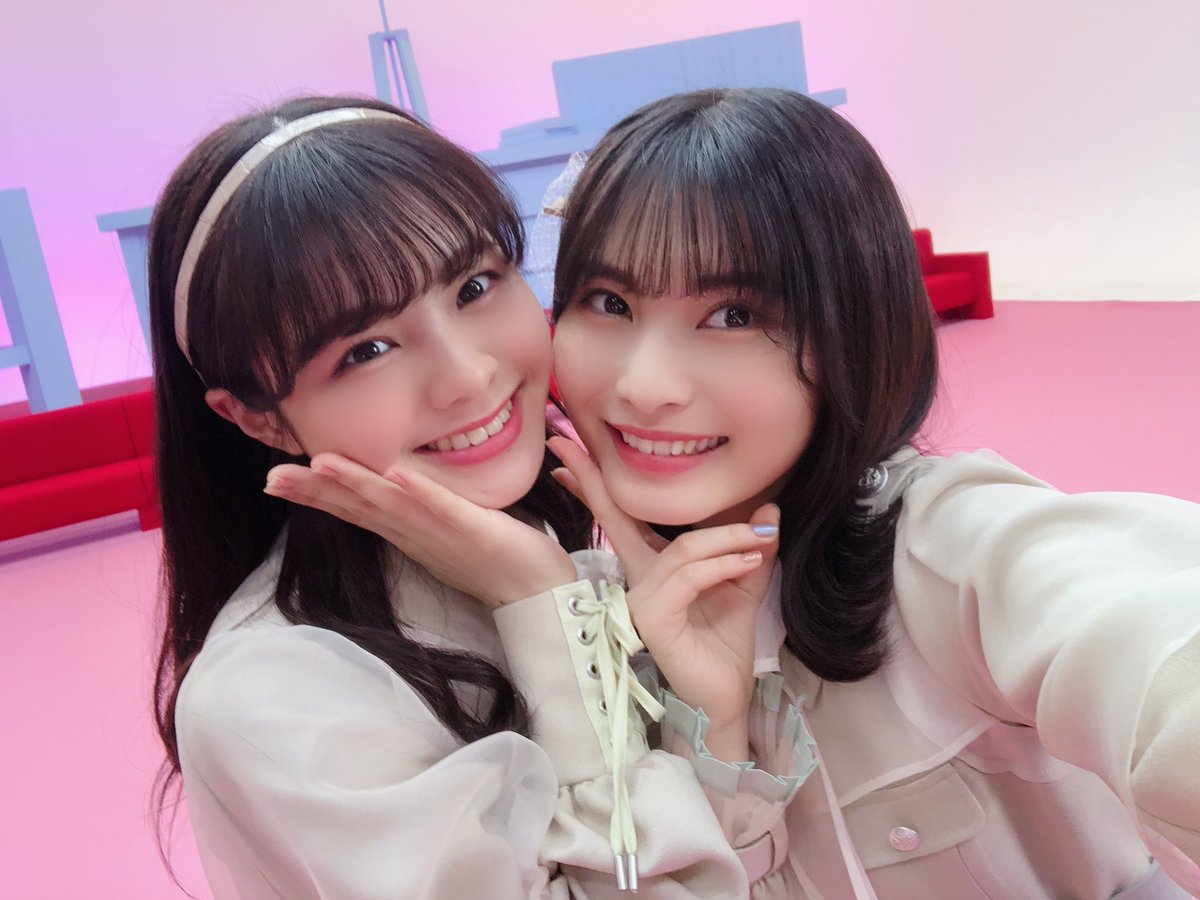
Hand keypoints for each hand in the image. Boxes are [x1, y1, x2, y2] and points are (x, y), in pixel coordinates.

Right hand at [264, 453, 576, 607]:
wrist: (540, 590)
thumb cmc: (495, 556)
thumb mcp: (445, 527)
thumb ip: (417, 509)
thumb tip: (391, 487)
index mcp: (407, 531)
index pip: (353, 509)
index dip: (314, 494)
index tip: (274, 479)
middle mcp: (416, 533)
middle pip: (359, 507)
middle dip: (316, 490)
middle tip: (272, 476)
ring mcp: (443, 533)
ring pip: (392, 505)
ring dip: (357, 484)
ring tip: (322, 464)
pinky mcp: (475, 530)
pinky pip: (444, 508)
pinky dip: (419, 491)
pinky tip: (394, 475)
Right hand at [548, 437, 778, 761]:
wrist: (723, 701)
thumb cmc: (723, 648)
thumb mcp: (741, 587)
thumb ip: (748, 548)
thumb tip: (769, 510)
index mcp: (652, 568)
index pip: (622, 518)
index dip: (595, 483)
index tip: (566, 449)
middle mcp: (638, 578)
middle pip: (613, 520)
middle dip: (591, 479)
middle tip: (565, 445)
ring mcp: (640, 598)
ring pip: (680, 548)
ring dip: (726, 538)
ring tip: (760, 542)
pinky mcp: (653, 617)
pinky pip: (689, 576)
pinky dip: (724, 564)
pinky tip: (750, 562)